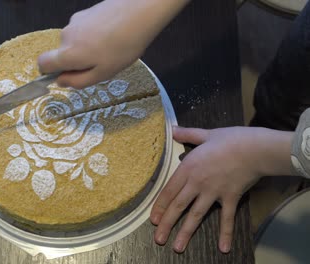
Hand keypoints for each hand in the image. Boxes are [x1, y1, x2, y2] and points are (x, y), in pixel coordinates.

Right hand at [38, 0, 188, 88]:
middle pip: (62, 53)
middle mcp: (66, 36)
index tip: (66, 75)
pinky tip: (112, 35)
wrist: (139, 13)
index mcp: (67, 54)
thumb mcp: (102, 74)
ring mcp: (75, 21)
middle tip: (100, 64)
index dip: (49, 72)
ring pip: (74, 41)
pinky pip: (83, 30)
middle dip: (76, 61)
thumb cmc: (122, 48)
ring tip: (110, 48)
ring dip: (86, 48)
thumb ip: (77, 81)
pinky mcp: (85, 12)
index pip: (43, 63)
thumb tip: (60, 81)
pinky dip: (93, 36)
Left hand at [150, 126, 292, 252]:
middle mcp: (197, 183)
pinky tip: (223, 248)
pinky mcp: (230, 198)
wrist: (255, 148)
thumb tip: (172, 128)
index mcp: (188, 168)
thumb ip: (187, 134)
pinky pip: (226, 218)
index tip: (153, 220)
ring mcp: (213, 192)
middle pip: (178, 206)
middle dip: (166, 224)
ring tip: (177, 247)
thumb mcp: (206, 134)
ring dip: (186, 232)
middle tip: (158, 239)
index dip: (159, 206)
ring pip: (196, 215)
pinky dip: (225, 233)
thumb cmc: (231, 139)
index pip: (169, 191)